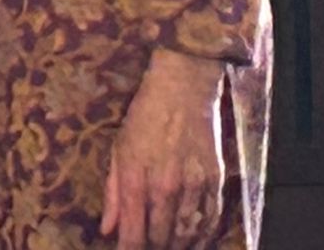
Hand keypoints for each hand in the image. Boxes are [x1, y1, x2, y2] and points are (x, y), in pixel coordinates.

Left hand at [102, 50, 226, 249]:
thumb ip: (113, 193)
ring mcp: (194, 186)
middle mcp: (165, 186)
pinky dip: (203, 238)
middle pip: (161, 238)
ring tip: (169, 248)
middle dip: (153, 249)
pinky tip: (195, 243)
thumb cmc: (144, 117)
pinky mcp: (215, 182)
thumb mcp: (119, 149)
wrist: (183, 88)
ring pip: (187, 235)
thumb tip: (108, 230)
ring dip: (177, 247)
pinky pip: (211, 221)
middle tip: (147, 248)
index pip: (133, 232)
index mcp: (136, 177)